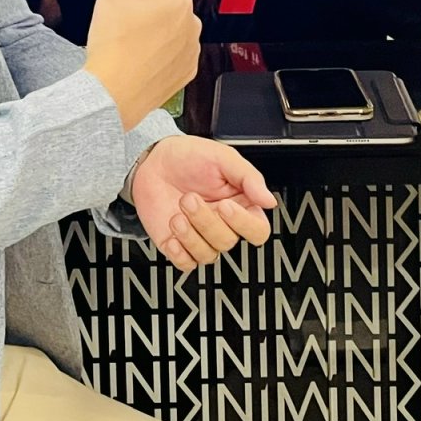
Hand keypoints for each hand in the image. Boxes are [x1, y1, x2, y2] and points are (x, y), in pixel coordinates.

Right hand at [82, 0, 200, 130]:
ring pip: (164, 28)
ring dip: (148, 32)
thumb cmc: (113, 44)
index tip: (119, 10)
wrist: (112, 94)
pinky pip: (171, 53)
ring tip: (129, 47)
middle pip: (158, 4)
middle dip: (140, 11)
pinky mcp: (187, 72)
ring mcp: (192, 49)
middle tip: (122, 29)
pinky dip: (156, 56)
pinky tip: (139, 63)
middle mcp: (193, 23)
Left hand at [131, 134, 278, 271]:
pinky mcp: (179, 246)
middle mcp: (222, 224)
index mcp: (240, 205)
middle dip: (206, 220)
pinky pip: (187, 264)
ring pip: (208, 254)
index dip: (243, 223)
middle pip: (228, 241)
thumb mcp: (222, 157)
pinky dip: (179, 253)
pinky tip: (172, 233)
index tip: (225, 205)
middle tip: (189, 198)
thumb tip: (269, 200)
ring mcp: (200, 236)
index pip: (257, 230)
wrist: (151, 161)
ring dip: (190, 235)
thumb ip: (249, 177)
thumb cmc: (187, 156)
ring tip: (177, 213)